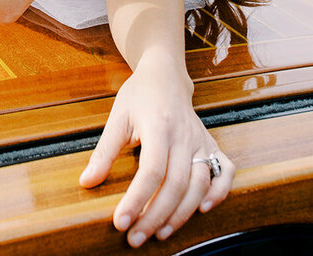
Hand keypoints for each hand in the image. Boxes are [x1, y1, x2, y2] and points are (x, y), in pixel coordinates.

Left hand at [79, 64, 233, 245]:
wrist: (165, 73)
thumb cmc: (139, 94)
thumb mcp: (117, 117)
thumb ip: (103, 151)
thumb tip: (87, 182)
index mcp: (159, 126)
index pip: (151, 171)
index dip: (137, 200)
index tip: (120, 222)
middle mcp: (184, 135)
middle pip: (175, 185)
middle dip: (155, 216)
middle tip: (135, 238)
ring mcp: (201, 140)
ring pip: (200, 185)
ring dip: (181, 214)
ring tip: (160, 233)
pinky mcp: (211, 143)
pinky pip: (225, 171)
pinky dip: (219, 193)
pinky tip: (202, 209)